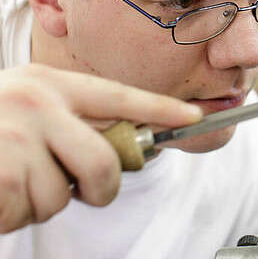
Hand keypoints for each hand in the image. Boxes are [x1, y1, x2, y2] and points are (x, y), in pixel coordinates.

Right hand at [0, 64, 202, 232]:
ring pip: (61, 196)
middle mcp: (35, 104)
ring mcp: (13, 136)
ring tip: (12, 181)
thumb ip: (69, 123)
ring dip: (39, 203)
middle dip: (100, 189)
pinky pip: (26, 212)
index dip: (160, 108)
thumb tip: (118, 152)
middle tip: (82, 189)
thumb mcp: (26, 109)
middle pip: (103, 163)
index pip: (119, 96)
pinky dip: (11, 215)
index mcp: (49, 86)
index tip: (194, 116)